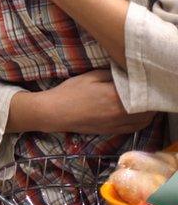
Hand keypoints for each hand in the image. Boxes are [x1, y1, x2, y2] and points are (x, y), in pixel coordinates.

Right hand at [13, 70, 156, 134]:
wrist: (54, 113)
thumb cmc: (70, 92)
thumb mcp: (90, 76)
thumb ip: (112, 74)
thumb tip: (127, 73)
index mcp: (116, 96)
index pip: (143, 92)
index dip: (148, 87)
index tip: (148, 81)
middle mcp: (120, 113)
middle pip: (148, 109)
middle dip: (151, 100)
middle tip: (149, 91)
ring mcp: (116, 124)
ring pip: (144, 121)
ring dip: (149, 113)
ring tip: (147, 103)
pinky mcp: (111, 131)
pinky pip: (134, 128)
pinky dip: (141, 122)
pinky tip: (138, 115)